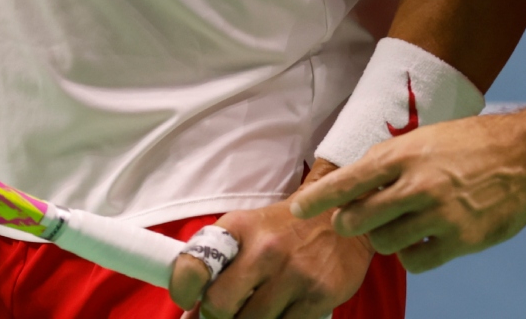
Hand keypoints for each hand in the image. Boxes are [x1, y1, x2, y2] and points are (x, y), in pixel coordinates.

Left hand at [167, 168, 374, 318]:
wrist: (341, 217)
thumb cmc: (284, 230)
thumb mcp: (247, 232)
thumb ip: (217, 268)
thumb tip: (189, 316)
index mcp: (239, 229)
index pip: (195, 264)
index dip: (183, 289)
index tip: (187, 301)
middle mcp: (265, 250)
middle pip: (220, 307)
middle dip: (218, 317)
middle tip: (228, 312)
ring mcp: (294, 274)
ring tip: (257, 310)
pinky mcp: (318, 296)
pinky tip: (280, 313)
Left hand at [288, 103, 525, 272]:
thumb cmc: (474, 142)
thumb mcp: (427, 138)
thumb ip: (393, 160)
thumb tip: (358, 181)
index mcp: (404, 153)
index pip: (348, 179)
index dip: (318, 198)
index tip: (298, 209)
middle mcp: (416, 183)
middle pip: (357, 219)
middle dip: (349, 223)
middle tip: (354, 222)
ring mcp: (438, 214)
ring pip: (383, 242)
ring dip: (383, 238)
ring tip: (398, 226)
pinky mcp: (459, 239)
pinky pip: (415, 259)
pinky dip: (412, 253)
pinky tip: (421, 240)